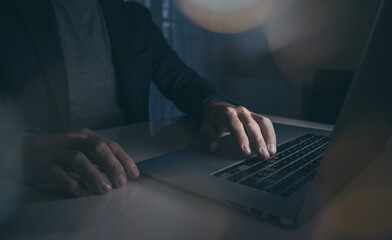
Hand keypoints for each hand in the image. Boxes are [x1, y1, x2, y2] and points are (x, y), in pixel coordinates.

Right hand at [5, 128, 138, 196]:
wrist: (24, 152)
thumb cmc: (59, 153)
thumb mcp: (81, 149)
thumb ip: (98, 158)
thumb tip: (122, 173)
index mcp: (85, 136)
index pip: (109, 145)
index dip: (123, 159)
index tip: (133, 174)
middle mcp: (72, 140)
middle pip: (96, 149)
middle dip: (111, 166)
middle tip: (121, 183)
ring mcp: (56, 151)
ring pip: (77, 159)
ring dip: (94, 175)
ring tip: (104, 189)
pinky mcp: (41, 164)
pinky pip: (57, 173)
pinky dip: (70, 182)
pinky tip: (81, 192)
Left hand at [201, 100, 275, 157]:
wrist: (219, 106)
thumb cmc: (213, 118)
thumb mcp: (205, 125)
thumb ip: (208, 136)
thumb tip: (213, 147)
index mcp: (226, 113)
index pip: (235, 125)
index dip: (241, 138)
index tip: (246, 151)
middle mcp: (240, 112)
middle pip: (251, 125)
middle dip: (258, 141)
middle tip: (262, 155)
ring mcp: (249, 113)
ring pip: (262, 123)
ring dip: (268, 138)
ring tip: (271, 152)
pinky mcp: (256, 117)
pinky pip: (266, 124)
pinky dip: (271, 135)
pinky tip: (272, 146)